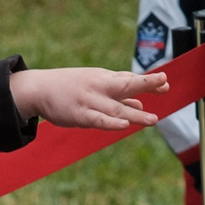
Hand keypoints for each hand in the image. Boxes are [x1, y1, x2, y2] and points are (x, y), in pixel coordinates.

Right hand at [11, 66, 166, 129]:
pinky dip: (111, 122)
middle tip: (164, 83)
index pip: (129, 79)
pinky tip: (124, 124)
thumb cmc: (70, 87)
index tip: (166, 83)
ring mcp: (89, 100)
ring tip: (153, 120)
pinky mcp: (78, 114)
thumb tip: (140, 104)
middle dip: (145, 83)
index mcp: (104, 79)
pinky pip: (97, 119)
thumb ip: (118, 96)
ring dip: (135, 113)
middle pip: (125, 84)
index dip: (148, 82)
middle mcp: (99, 86)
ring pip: (115, 107)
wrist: (39, 89)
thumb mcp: (96, 86)